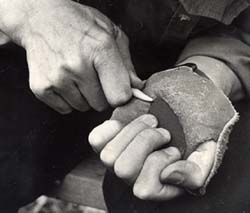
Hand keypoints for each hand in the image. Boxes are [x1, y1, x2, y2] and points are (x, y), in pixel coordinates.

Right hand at [0, 0, 142, 113]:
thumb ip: (127, 64)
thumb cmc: (79, 24)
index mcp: (101, 50)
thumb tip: (137, 88)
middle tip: (93, 75)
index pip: (119, 96)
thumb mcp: (111, 34)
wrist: (40, 17)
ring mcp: (57, 78)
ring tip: (77, 74)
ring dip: (84, 96)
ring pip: (83, 108)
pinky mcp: (40, 87)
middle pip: (101, 105)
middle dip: (101, 94)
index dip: (121, 95)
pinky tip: (65, 80)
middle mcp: (77, 66)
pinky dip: (68, 99)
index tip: (117, 88)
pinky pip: (65, 109)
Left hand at [89, 114, 216, 200]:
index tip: (175, 150)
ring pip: (109, 154)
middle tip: (164, 133)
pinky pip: (96, 139)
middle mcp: (131, 177)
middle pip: (123, 169)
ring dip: (133, 132)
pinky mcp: (107, 143)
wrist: (179, 119)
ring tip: (152, 123)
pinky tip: (127, 124)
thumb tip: (168, 174)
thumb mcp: (205, 156)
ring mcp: (117, 160)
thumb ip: (194, 171)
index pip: (144, 189)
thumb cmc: (193, 139)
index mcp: (154, 186)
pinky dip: (110, 129)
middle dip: (147, 143)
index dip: (160, 164)